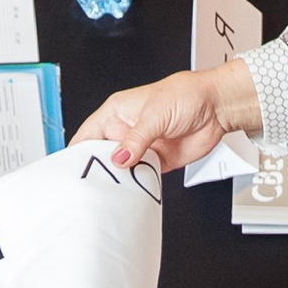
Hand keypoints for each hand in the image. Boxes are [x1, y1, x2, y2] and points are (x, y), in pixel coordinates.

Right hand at [76, 65, 257, 172]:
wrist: (216, 107)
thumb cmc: (186, 94)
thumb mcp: (156, 113)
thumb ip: (137, 139)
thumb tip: (120, 158)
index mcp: (117, 113)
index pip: (88, 134)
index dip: (77, 151)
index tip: (71, 169)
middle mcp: (126, 131)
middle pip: (101, 156)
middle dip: (97, 171)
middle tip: (94, 186)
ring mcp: (141, 148)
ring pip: (121, 170)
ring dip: (119, 181)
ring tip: (113, 192)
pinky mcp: (156, 162)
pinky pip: (141, 178)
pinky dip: (138, 186)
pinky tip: (135, 190)